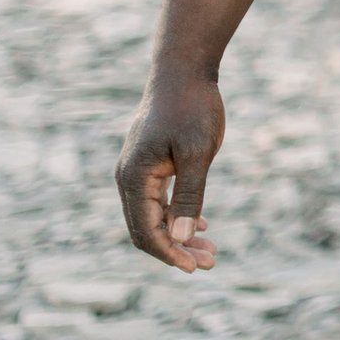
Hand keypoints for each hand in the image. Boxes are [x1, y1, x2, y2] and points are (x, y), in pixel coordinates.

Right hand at [116, 72, 224, 272]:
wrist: (184, 72)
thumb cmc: (192, 108)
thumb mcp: (199, 152)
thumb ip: (189, 195)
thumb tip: (181, 237)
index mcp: (134, 178)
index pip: (146, 231)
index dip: (169, 253)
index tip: (195, 267)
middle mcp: (129, 179)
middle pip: (147, 228)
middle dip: (176, 249)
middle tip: (210, 263)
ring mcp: (137, 172)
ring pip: (154, 216)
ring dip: (178, 235)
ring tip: (210, 251)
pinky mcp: (150, 164)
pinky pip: (158, 199)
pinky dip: (177, 215)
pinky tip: (200, 224)